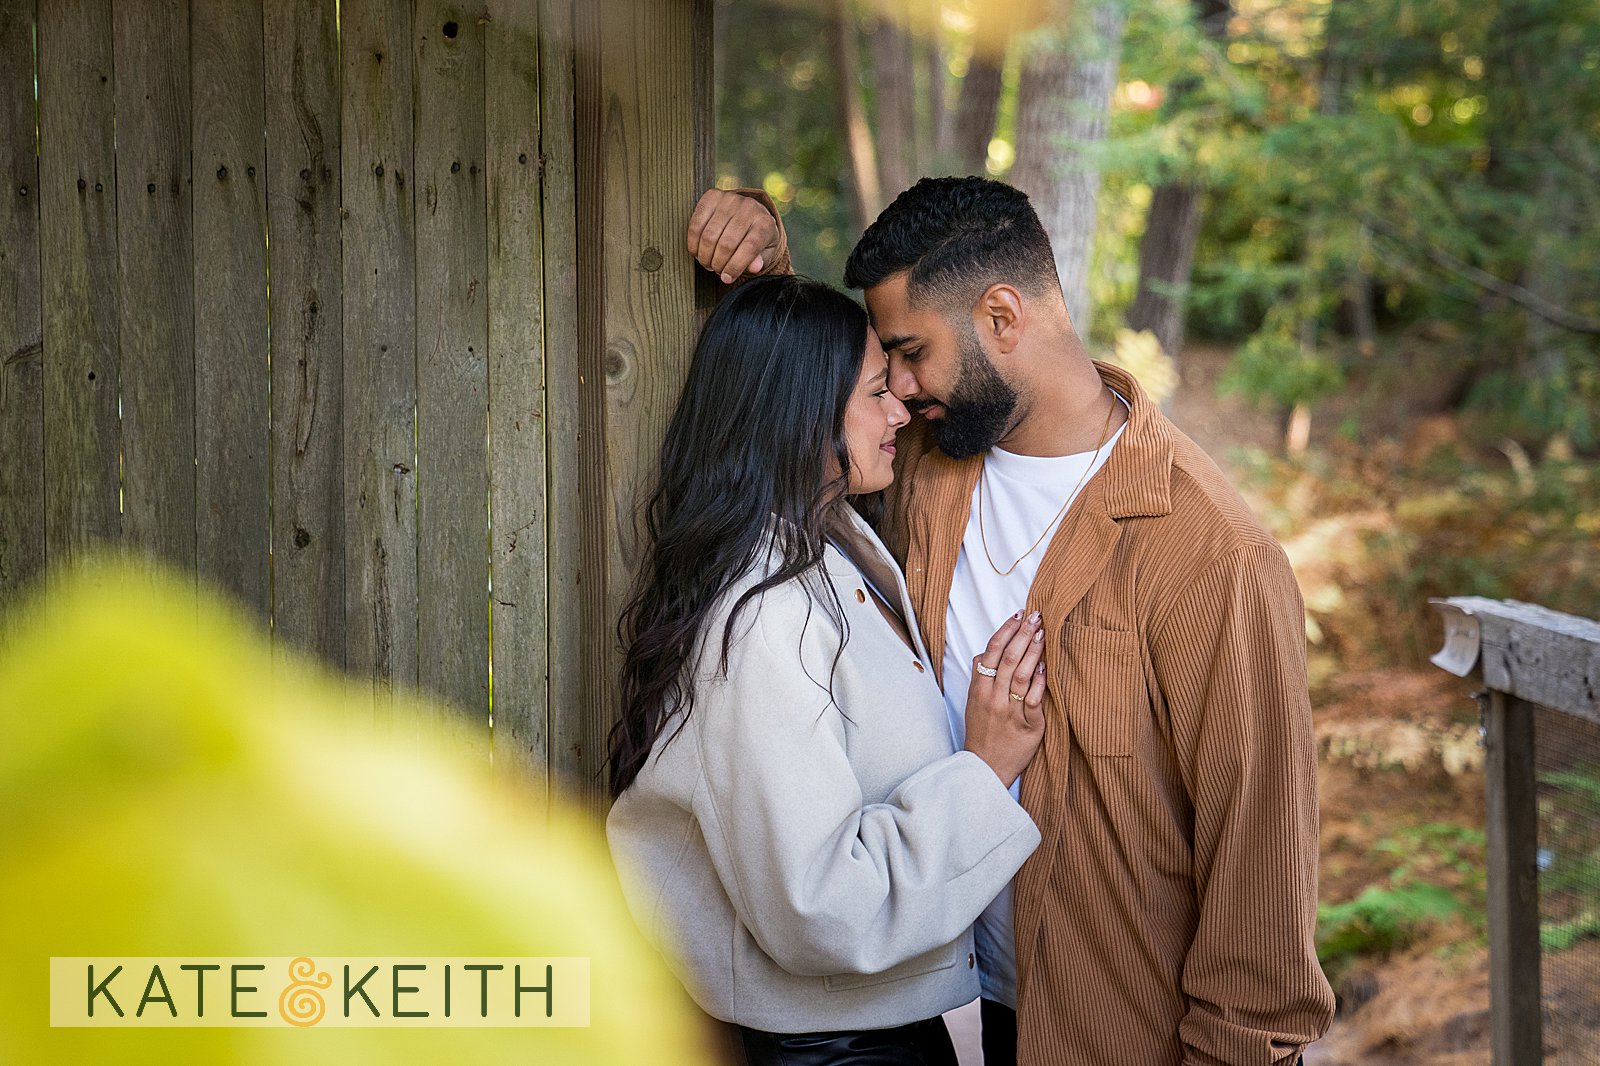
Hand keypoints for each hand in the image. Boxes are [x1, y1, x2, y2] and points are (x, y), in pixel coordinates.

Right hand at [686, 188, 780, 282]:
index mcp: (765, 223)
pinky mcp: (712, 196)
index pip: (749, 248)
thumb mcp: (764, 252)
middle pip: (727, 244)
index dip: (735, 266)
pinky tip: (697, 251)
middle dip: (718, 263)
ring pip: (709, 236)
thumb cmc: (756, 237)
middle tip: (715, 270)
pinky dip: (693, 243)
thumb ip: (761, 260)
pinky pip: (696, 224)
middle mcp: (749, 208)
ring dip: (705, 256)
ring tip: (707, 262)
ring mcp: (730, 199)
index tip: (726, 278)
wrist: (749, 212)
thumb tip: (754, 267)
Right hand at [963, 610, 1047, 788]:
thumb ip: (979, 678)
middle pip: (1007, 658)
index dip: (1006, 630)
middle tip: (1036, 616)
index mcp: (979, 690)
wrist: (985, 769)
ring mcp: (1010, 712)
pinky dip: (1039, 681)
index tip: (1018, 614)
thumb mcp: (972, 704)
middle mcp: (993, 698)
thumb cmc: (982, 734)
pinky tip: (1046, 666)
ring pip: (1021, 675)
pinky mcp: (1028, 727)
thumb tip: (984, 653)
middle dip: (1023, 633)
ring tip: (1044, 633)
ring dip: (1033, 651)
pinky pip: (1034, 700)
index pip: (991, 652)